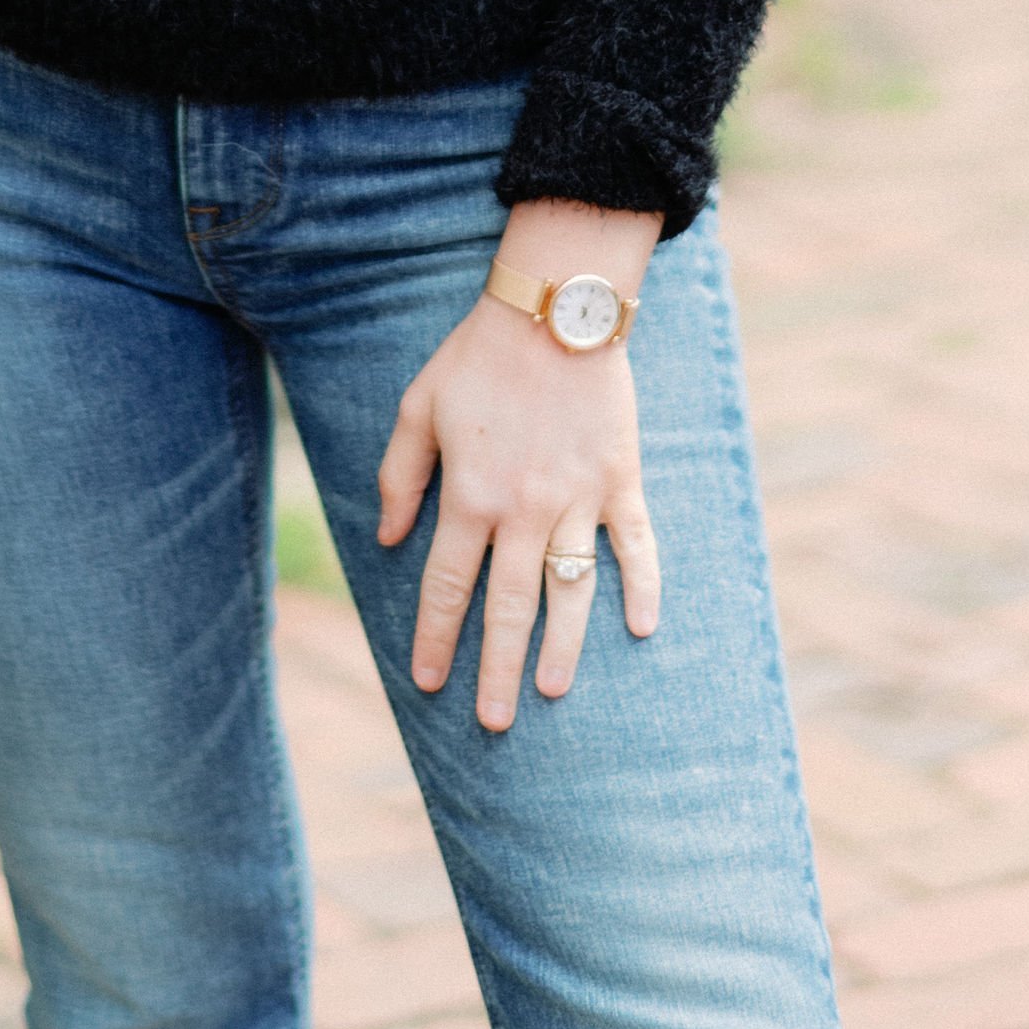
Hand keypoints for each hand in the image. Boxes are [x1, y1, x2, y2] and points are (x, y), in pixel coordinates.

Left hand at [376, 202, 661, 729]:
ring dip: (562, 648)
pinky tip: (640, 628)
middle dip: (496, 669)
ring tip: (552, 692)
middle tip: (491, 722)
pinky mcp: (619, 480)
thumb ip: (399, 475)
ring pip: (570, 592)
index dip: (437, 637)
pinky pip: (636, 546)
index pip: (449, 585)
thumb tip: (387, 539)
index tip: (429, 682)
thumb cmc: (479, 355)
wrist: (555, 307)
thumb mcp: (419, 405)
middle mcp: (523, 509)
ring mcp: (577, 499)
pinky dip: (642, 588)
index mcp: (470, 495)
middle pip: (508, 607)